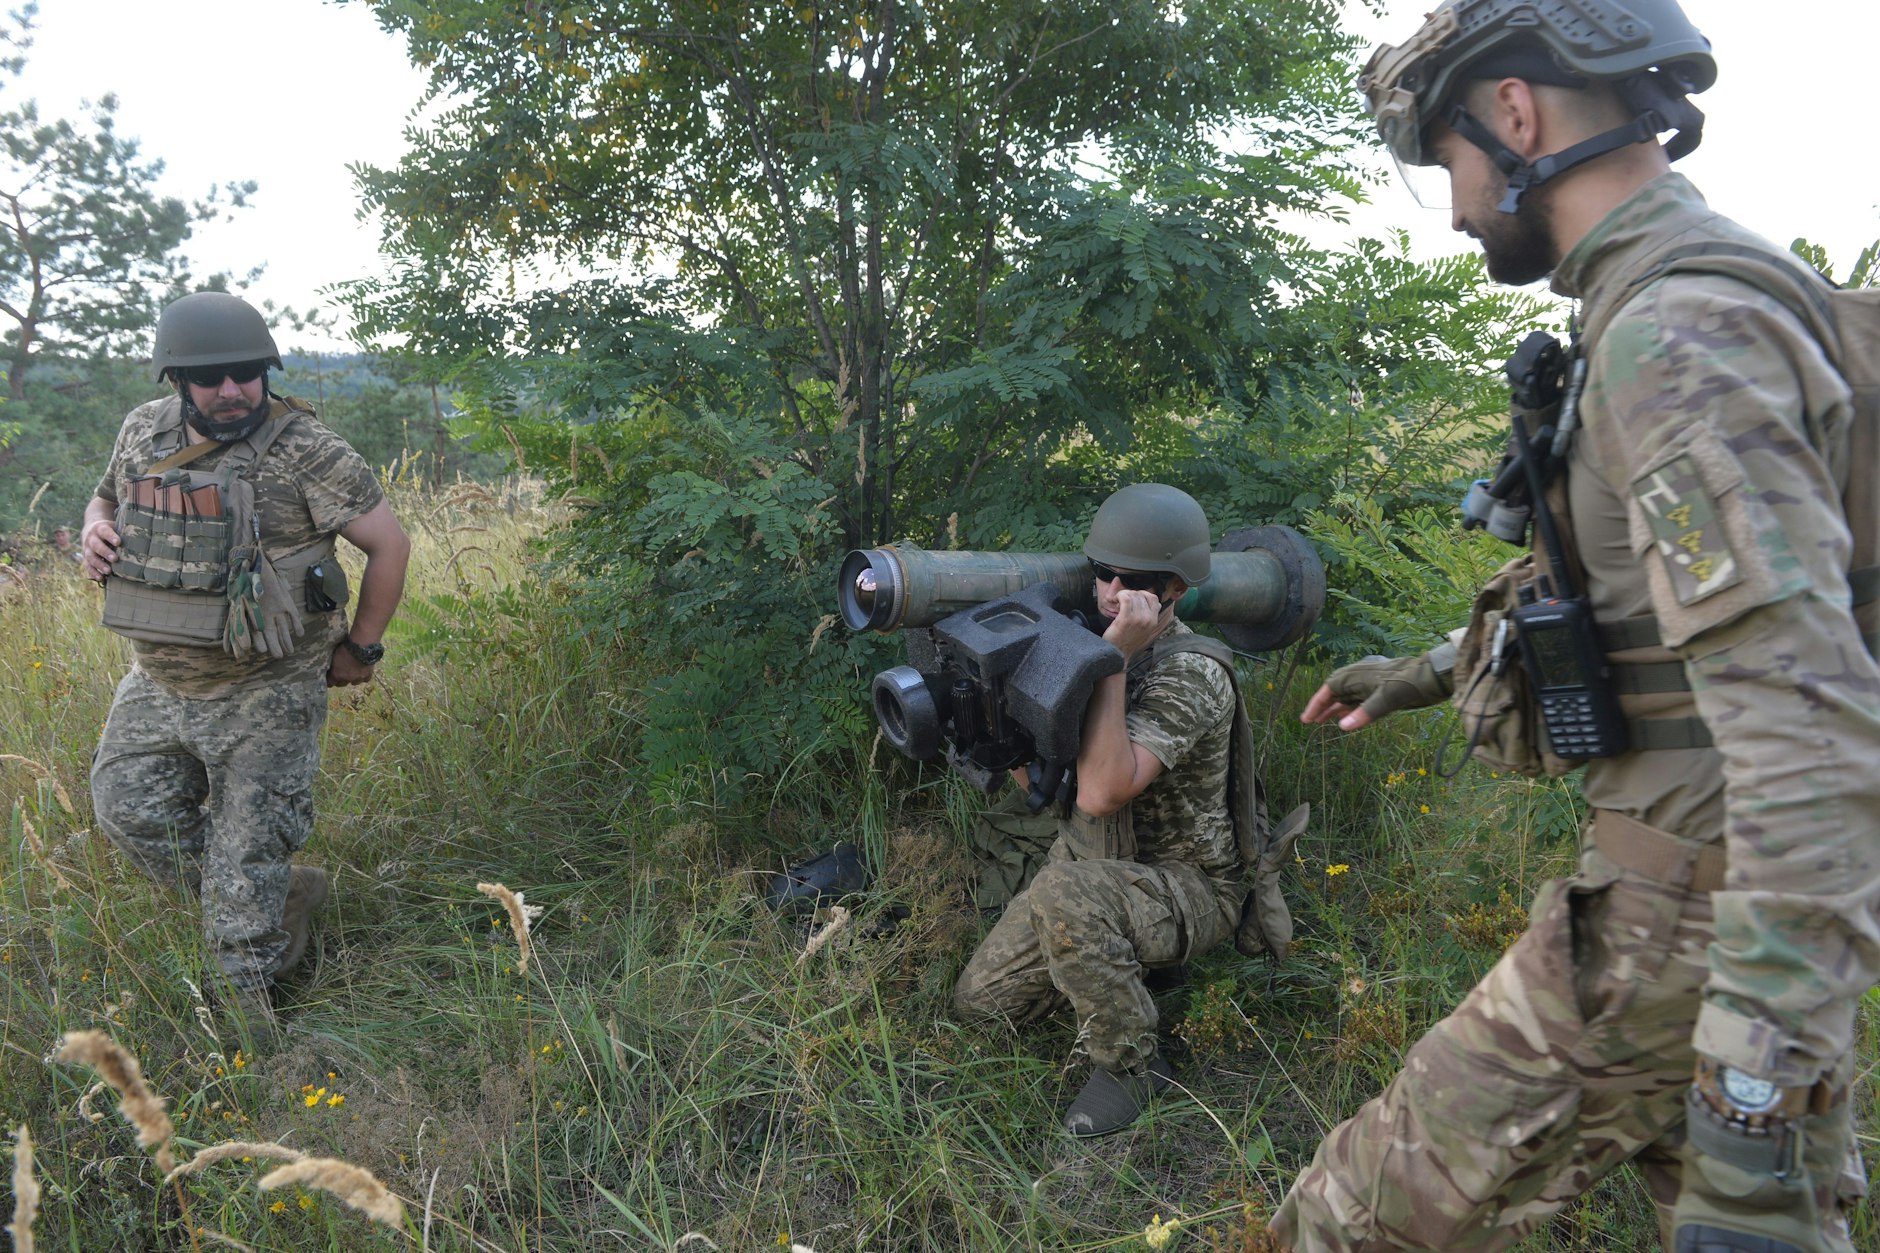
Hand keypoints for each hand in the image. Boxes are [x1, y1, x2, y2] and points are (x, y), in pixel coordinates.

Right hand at [80, 519, 118, 580]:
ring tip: (108, 571)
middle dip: (105, 552)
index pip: (104, 532)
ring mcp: (87, 549)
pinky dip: (93, 572)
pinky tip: (101, 578)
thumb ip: (124, 532)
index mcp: (100, 529)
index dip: (110, 537)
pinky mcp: (86, 558)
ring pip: (91, 557)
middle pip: (96, 545)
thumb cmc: (110, 530)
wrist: (91, 530)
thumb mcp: (115, 527)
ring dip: (99, 565)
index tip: (118, 542)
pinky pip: (87, 566)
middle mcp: (91, 538)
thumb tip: (144, 538)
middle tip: (115, 559)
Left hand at [326, 644, 376, 686]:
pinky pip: (365, 679)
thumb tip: (331, 667)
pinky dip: (363, 677)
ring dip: (351, 679)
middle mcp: (346, 679)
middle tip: (340, 675)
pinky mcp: (367, 675)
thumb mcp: (334, 656)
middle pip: (341, 684)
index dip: (329, 680)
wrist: (361, 647)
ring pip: (353, 683)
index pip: (330, 683)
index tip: (329, 678)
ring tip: (352, 674)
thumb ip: (332, 665)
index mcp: (336, 674)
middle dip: (339, 680)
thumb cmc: (345, 649)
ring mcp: (358, 678)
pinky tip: (362, 672)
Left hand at [1101, 588, 1165, 657]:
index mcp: (1154, 621)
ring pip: (1133, 595)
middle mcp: (1148, 619)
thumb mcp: (1144, 629)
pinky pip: (1125, 598)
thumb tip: (1154, 603)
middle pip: (1141, 595)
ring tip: (1118, 603)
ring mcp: (1138, 619)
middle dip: (1131, 595)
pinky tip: (1115, 601)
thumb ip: (1149, 616)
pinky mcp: (1126, 619)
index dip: (1142, 595)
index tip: (1134, 599)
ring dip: (1123, 595)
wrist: (1117, 653)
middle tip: (1122, 602)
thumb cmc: (1127, 640)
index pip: (1154, 598)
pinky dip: (1120, 595)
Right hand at [1302, 652, 1450, 731]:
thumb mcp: (1386, 699)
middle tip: (1310, 722)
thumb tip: (1342, 728)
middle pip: (1334, 693)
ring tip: (1321, 724)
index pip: (1328, 689)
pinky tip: (1345, 720)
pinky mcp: (1379, 692)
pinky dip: (1349, 710)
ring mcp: (1369, 686)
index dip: (1316, 704)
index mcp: (1356, 676)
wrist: (1432, 677)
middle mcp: (1359, 679)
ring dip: (1334, 710)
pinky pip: (1358, 701)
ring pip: (1345, 698)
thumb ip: (1364, 714)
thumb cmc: (1408, 684)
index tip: (1306, 719)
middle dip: (1322, 707)